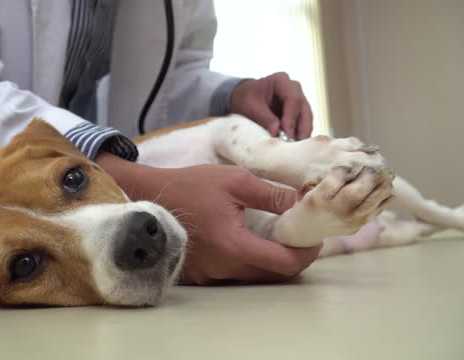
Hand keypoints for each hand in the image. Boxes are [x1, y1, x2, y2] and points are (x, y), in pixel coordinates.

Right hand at [95, 153, 321, 284]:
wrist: (149, 197)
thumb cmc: (190, 186)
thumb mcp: (235, 181)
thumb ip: (270, 195)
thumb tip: (300, 202)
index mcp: (233, 246)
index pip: (284, 263)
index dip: (306, 254)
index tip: (314, 238)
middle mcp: (223, 269)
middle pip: (272, 275)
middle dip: (293, 258)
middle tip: (301, 236)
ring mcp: (210, 275)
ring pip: (255, 277)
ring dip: (273, 261)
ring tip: (280, 236)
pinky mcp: (202, 275)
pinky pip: (236, 274)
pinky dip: (252, 261)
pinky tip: (253, 240)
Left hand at [230, 72, 312, 139]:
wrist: (244, 98)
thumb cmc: (245, 99)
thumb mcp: (250, 107)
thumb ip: (264, 118)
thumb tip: (277, 132)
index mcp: (281, 81)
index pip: (294, 99)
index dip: (292, 118)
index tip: (288, 135)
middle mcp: (294, 89)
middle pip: (304, 110)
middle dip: (302, 129)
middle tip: (296, 147)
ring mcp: (298, 100)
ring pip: (306, 119)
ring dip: (302, 134)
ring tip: (295, 149)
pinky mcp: (298, 113)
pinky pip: (302, 125)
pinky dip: (299, 135)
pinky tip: (293, 147)